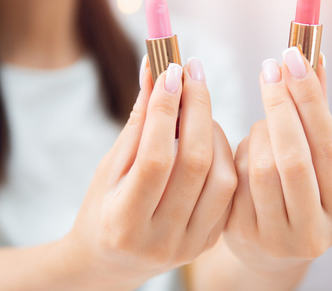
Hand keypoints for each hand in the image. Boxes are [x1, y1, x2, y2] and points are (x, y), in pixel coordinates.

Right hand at [61, 57, 236, 288]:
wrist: (110, 262)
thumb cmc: (102, 208)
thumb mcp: (109, 168)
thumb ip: (138, 124)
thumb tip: (155, 70)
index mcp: (124, 224)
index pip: (155, 159)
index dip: (165, 112)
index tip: (169, 71)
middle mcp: (161, 241)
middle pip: (194, 164)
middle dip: (197, 109)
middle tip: (192, 73)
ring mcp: (189, 246)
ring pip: (221, 177)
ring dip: (214, 131)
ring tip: (197, 107)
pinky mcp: (209, 242)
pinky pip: (229, 192)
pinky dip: (223, 155)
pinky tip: (208, 136)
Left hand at [225, 49, 331, 274]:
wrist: (270, 248)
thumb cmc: (300, 191)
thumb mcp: (317, 161)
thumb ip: (318, 113)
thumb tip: (316, 57)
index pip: (328, 147)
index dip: (310, 100)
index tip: (295, 59)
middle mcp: (314, 233)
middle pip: (293, 159)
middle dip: (280, 106)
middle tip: (270, 68)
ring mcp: (275, 239)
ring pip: (261, 167)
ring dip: (259, 131)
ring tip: (264, 123)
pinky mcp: (241, 235)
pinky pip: (235, 179)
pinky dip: (240, 152)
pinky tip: (247, 150)